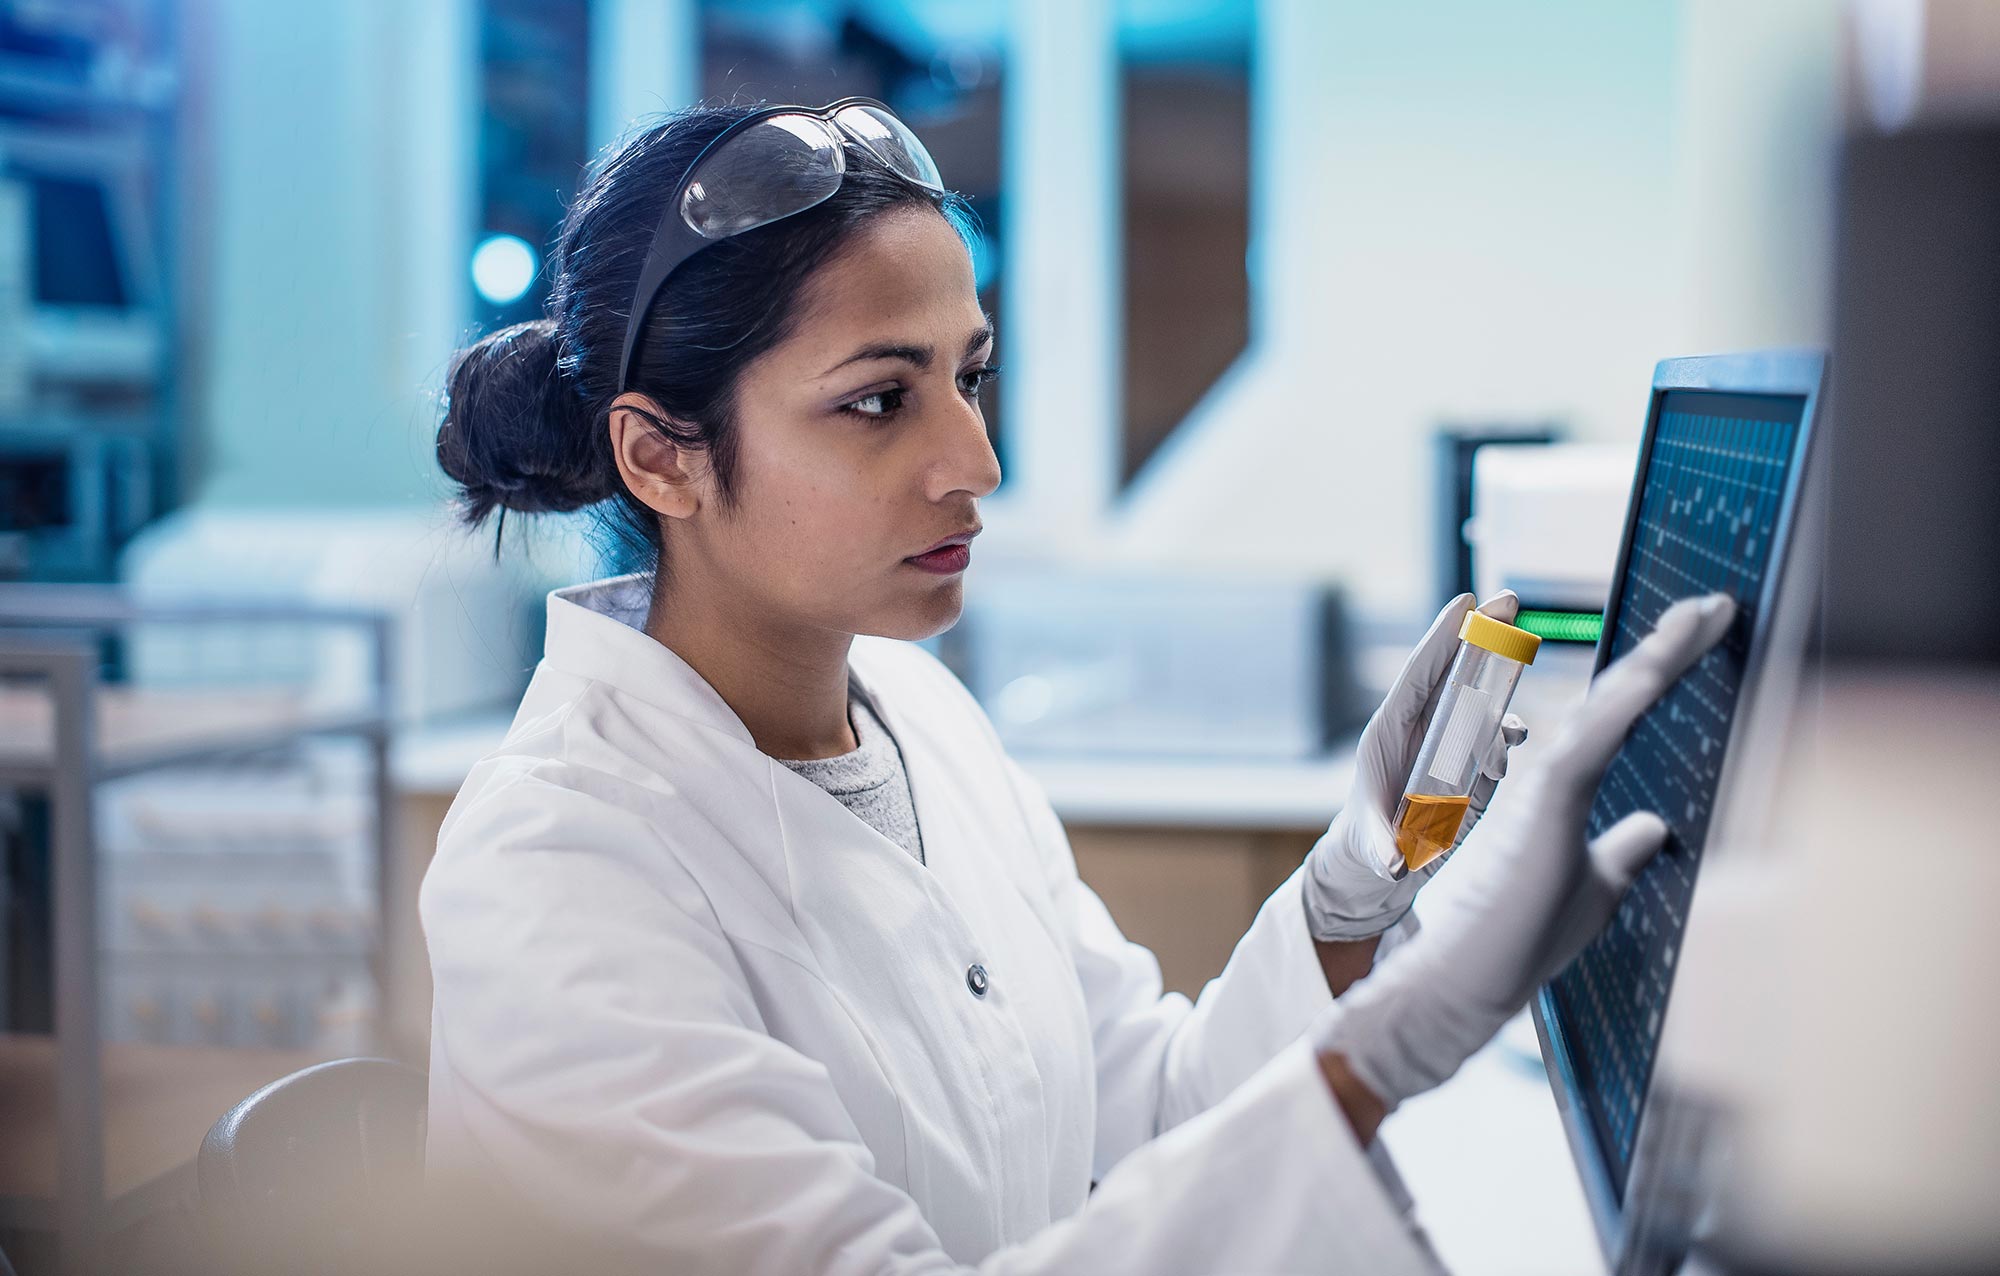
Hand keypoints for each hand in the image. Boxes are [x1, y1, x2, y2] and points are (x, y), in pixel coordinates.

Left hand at [1301, 591, 1528, 941]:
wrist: (1380, 867)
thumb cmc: (1366, 846)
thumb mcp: (1369, 847)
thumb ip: (1382, 850)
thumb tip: (1395, 865)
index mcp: (1389, 731)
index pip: (1418, 674)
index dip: (1441, 636)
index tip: (1466, 601)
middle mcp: (1421, 729)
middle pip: (1453, 672)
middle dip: (1481, 635)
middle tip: (1509, 598)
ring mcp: (1447, 745)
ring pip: (1479, 704)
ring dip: (1501, 697)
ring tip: (1511, 726)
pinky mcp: (1470, 766)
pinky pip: (1494, 740)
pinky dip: (1508, 737)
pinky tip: (1516, 743)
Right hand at [1313, 592, 1736, 1111]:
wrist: (1468, 977)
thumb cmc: (1517, 940)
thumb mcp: (1594, 889)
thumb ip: (1621, 852)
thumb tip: (1654, 827)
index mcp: (1566, 790)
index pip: (1620, 719)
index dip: (1661, 676)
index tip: (1704, 636)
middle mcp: (1555, 774)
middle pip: (1619, 697)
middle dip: (1670, 649)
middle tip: (1715, 606)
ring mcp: (1547, 781)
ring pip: (1610, 704)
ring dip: (1660, 658)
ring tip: (1702, 615)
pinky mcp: (1545, 797)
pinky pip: (1596, 735)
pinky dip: (1629, 697)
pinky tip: (1662, 665)